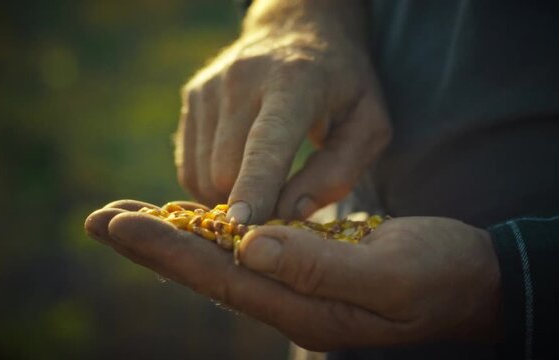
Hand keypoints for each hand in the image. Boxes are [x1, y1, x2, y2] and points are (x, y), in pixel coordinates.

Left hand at [85, 200, 502, 350]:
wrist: (472, 277)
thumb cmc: (439, 277)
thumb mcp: (390, 275)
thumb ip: (323, 267)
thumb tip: (253, 246)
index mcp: (305, 306)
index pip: (221, 277)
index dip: (168, 250)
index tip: (119, 223)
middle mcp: (292, 299)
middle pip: (209, 270)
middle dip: (155, 243)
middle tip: (100, 218)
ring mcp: (299, 282)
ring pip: (224, 257)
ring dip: (176, 234)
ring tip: (130, 214)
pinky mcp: (309, 262)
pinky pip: (251, 245)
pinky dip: (216, 228)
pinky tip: (196, 216)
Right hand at [176, 0, 390, 222]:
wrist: (298, 30)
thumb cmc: (343, 85)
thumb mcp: (368, 124)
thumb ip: (339, 170)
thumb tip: (292, 212)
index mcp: (295, 83)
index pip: (267, 142)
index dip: (254, 185)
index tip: (242, 223)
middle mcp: (242, 80)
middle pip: (227, 169)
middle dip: (251, 204)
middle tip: (280, 207)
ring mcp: (210, 87)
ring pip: (203, 173)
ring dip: (231, 196)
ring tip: (266, 184)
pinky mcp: (192, 97)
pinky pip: (190, 166)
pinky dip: (212, 183)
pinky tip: (243, 171)